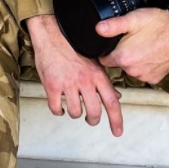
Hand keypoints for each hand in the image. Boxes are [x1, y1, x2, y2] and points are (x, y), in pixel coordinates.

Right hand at [26, 15, 122, 133]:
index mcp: (98, 75)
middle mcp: (85, 81)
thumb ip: (105, 81)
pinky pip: (56, 108)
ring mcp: (68, 84)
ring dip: (74, 113)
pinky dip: (58, 111)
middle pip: (94, 112)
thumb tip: (116, 97)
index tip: (117, 132)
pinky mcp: (52, 86)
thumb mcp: (94, 62)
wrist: (52, 35)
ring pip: (75, 112)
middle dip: (92, 120)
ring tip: (72, 106)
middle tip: (89, 118)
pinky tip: (59, 106)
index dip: (116, 120)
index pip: (112, 102)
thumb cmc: (73, 47)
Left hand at [97, 8, 168, 84]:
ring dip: (133, 61)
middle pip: (117, 64)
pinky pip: (144, 73)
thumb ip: (113, 25)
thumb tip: (97, 29)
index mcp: (123, 57)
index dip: (105, 51)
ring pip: (131, 69)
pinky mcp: (155, 78)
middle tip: (129, 41)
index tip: (111, 45)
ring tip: (142, 46)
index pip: (103, 60)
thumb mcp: (133, 19)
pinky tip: (150, 55)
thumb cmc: (159, 24)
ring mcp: (145, 76)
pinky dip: (145, 66)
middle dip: (120, 54)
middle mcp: (132, 70)